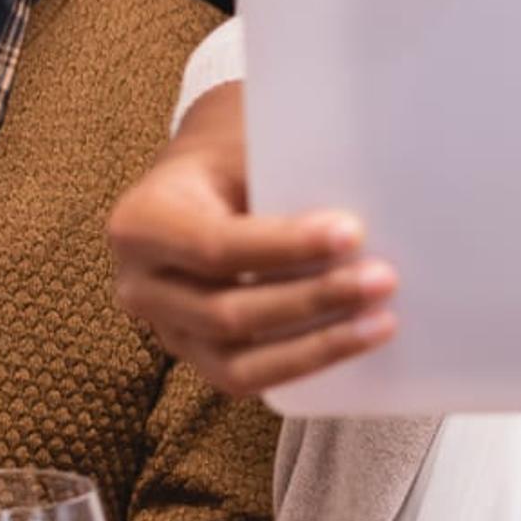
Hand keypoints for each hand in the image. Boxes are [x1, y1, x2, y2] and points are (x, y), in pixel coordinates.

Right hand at [107, 86, 396, 398]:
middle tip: (382, 278)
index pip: (215, 246)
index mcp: (140, 222)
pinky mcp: (197, 357)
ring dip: (317, 345)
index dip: (285, 246)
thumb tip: (372, 182)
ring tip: (381, 322)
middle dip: (311, 299)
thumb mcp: (245, 142)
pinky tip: (355, 342)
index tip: (352, 233)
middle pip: (227, 311)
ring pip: (237, 362)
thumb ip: (288, 164)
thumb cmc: (232, 157)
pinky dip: (304, 363)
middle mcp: (139, 286)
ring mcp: (165, 330)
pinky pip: (247, 378)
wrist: (202, 182)